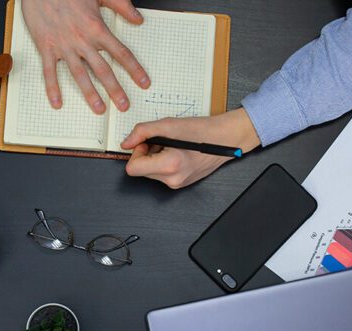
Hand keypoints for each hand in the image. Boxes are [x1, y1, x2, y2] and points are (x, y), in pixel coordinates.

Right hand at [21, 0, 150, 113]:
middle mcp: (82, 40)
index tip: (143, 82)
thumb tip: (138, 18)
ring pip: (79, 74)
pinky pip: (49, 71)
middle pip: (103, 69)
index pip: (121, 53)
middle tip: (123, 105)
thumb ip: (121, 5)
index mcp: (97, 27)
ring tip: (98, 108)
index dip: (134, 69)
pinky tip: (57, 102)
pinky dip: (52, 88)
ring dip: (90, 93)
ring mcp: (63, 45)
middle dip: (114, 89)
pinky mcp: (46, 46)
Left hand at [121, 109, 260, 188]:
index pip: (132, 169)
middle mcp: (172, 179)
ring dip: (155, 158)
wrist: (224, 139)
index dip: (136, 153)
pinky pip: (162, 174)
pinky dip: (164, 163)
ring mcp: (177, 184)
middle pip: (141, 171)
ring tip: (172, 146)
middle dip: (146, 154)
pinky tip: (177, 153)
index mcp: (169, 165)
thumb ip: (142, 132)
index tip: (146, 143)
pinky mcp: (180, 184)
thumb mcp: (168, 125)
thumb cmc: (202, 131)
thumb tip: (126, 142)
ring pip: (150, 173)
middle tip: (162, 142)